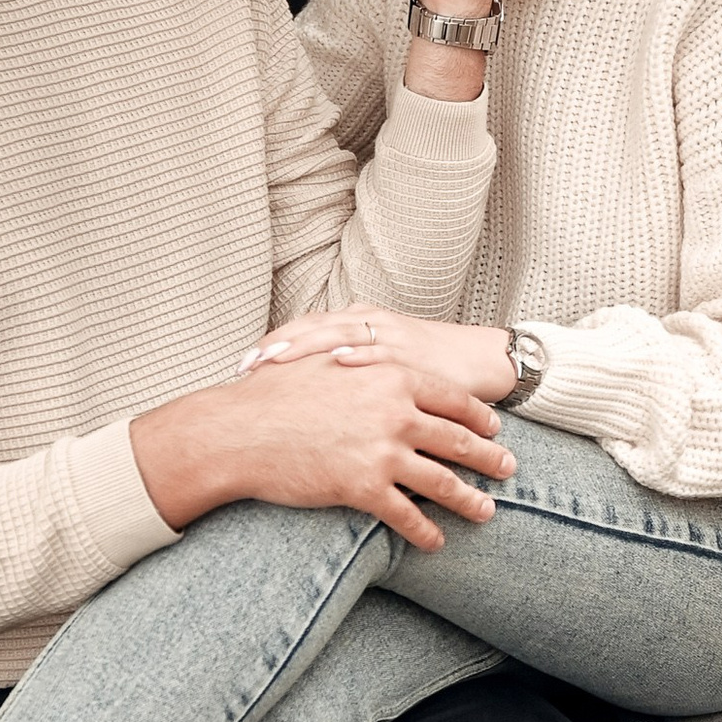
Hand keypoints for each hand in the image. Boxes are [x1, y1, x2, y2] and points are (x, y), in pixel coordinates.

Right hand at [131, 354, 515, 552]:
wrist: (239, 430)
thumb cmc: (273, 393)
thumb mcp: (325, 362)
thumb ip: (360, 365)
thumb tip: (373, 362)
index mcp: (389, 376)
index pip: (450, 397)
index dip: (477, 415)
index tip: (493, 427)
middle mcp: (395, 413)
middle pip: (458, 439)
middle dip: (489, 457)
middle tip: (509, 469)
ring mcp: (381, 452)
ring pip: (442, 481)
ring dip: (470, 500)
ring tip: (487, 512)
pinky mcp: (363, 488)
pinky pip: (407, 515)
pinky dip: (426, 532)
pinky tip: (436, 543)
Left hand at [239, 309, 517, 405]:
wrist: (481, 362)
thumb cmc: (425, 370)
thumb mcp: (379, 367)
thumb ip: (344, 376)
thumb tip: (302, 398)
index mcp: (357, 324)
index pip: (304, 330)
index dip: (271, 346)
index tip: (240, 368)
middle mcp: (370, 324)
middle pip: (311, 331)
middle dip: (276, 349)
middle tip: (244, 369)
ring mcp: (391, 338)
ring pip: (338, 336)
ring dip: (304, 349)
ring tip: (272, 362)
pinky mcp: (415, 355)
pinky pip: (382, 353)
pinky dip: (357, 357)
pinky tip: (335, 364)